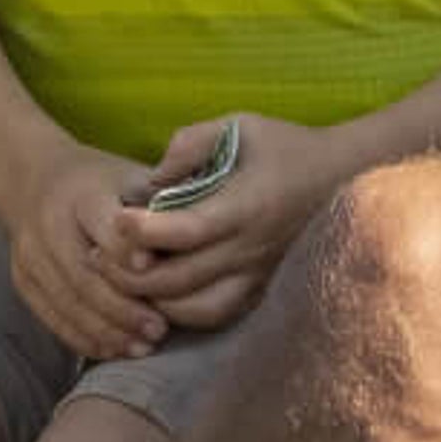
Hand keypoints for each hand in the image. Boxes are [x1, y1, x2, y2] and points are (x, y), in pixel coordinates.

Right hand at [3, 140, 163, 362]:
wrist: (35, 179)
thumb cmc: (101, 182)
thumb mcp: (130, 177)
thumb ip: (161, 203)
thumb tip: (201, 232)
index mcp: (82, 193)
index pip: (104, 227)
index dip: (128, 253)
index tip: (156, 272)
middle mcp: (50, 224)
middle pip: (84, 275)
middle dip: (123, 308)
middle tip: (160, 330)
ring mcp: (31, 256)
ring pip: (68, 303)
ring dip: (106, 331)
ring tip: (143, 348)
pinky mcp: (23, 282)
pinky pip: (52, 318)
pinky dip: (83, 338)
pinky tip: (113, 350)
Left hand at [101, 114, 331, 330]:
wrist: (343, 177)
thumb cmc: (287, 146)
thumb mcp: (241, 125)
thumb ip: (192, 144)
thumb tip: (153, 180)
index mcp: (247, 206)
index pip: (188, 230)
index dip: (146, 230)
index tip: (116, 219)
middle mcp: (251, 249)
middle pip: (179, 280)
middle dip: (131, 273)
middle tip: (97, 256)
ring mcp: (257, 276)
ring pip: (193, 309)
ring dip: (151, 300)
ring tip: (122, 279)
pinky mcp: (259, 290)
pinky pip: (213, 316)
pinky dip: (179, 312)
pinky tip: (158, 295)